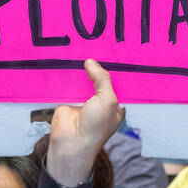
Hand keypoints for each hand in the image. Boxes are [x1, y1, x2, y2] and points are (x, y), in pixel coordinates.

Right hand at [46, 59, 125, 187]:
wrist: (70, 143)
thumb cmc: (96, 126)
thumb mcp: (107, 100)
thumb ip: (102, 79)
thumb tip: (91, 61)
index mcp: (116, 103)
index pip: (119, 82)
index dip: (117, 68)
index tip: (115, 50)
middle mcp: (101, 100)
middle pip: (100, 78)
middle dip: (99, 66)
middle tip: (97, 44)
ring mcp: (84, 99)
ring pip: (84, 79)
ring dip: (82, 68)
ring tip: (82, 47)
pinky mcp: (68, 98)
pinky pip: (69, 83)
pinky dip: (68, 74)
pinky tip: (68, 59)